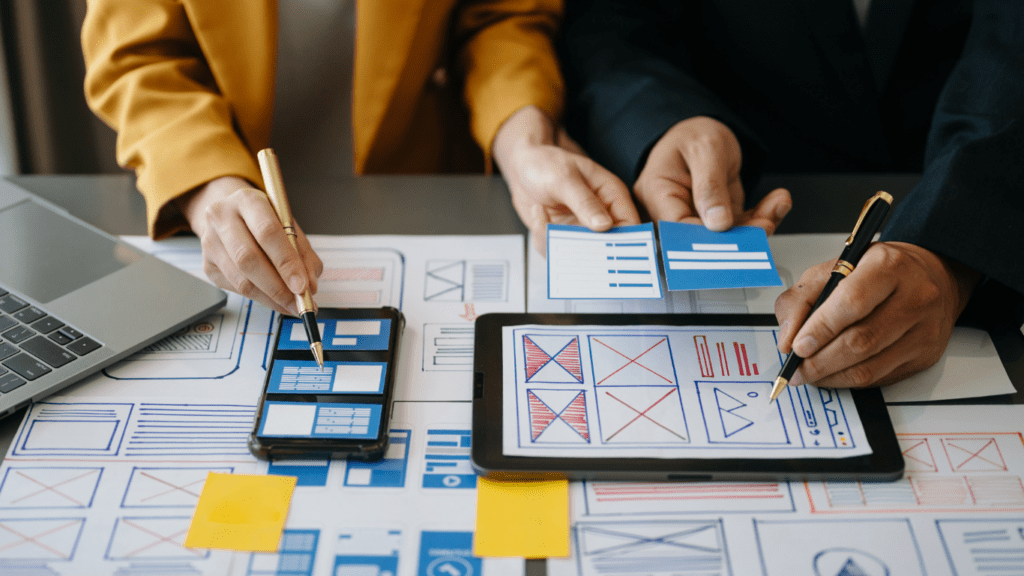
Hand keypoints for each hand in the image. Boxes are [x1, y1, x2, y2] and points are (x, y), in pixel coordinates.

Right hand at [175, 176, 322, 315]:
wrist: (230, 214)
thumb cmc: (264, 220)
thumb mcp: (288, 225)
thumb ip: (303, 253)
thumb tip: (309, 287)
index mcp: (247, 200)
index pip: (268, 233)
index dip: (286, 263)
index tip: (303, 286)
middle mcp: (222, 217)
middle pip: (248, 259)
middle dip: (277, 287)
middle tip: (298, 302)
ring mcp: (210, 242)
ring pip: (240, 280)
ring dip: (270, 298)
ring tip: (291, 305)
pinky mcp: (207, 264)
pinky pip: (235, 288)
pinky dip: (259, 298)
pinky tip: (275, 300)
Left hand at [493, 106, 639, 253]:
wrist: (522, 166)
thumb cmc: (545, 163)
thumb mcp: (564, 178)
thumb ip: (584, 202)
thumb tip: (604, 225)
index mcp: (611, 195)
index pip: (630, 225)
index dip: (623, 243)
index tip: (606, 253)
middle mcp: (600, 214)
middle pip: (605, 247)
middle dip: (582, 248)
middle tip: (562, 238)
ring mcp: (582, 227)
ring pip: (578, 253)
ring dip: (556, 242)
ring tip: (542, 216)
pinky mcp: (564, 235)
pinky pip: (557, 251)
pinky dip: (543, 240)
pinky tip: (538, 215)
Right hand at [634, 116, 790, 234]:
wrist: (704, 130)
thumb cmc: (694, 134)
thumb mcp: (704, 149)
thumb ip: (710, 185)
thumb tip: (718, 223)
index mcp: (657, 193)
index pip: (676, 228)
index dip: (704, 238)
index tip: (734, 232)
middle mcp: (674, 210)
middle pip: (702, 238)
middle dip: (738, 235)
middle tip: (765, 224)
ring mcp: (697, 216)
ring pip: (727, 236)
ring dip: (756, 225)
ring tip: (777, 205)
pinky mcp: (718, 217)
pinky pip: (740, 225)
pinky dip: (762, 216)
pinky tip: (777, 202)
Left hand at [774, 242, 979, 387]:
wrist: (927, 276)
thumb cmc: (875, 272)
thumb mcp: (831, 269)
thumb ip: (800, 299)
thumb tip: (787, 340)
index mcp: (888, 266)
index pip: (852, 303)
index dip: (820, 329)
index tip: (797, 347)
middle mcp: (914, 297)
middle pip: (860, 341)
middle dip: (819, 361)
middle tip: (797, 368)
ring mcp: (924, 330)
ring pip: (869, 367)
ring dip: (830, 376)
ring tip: (808, 374)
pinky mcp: (925, 356)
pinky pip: (879, 379)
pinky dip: (848, 381)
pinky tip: (833, 374)